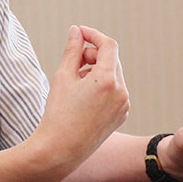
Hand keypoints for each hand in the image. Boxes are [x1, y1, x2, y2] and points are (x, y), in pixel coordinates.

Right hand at [30, 26, 130, 181]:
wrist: (61, 150)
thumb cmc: (58, 113)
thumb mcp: (63, 76)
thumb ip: (72, 50)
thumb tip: (76, 31)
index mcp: (107, 80)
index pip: (108, 45)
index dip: (93, 35)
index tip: (79, 33)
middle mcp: (121, 91)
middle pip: (111, 59)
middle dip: (93, 54)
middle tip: (73, 62)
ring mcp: (123, 105)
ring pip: (113, 75)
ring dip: (97, 70)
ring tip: (76, 82)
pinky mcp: (121, 115)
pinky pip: (115, 91)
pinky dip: (102, 85)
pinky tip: (84, 96)